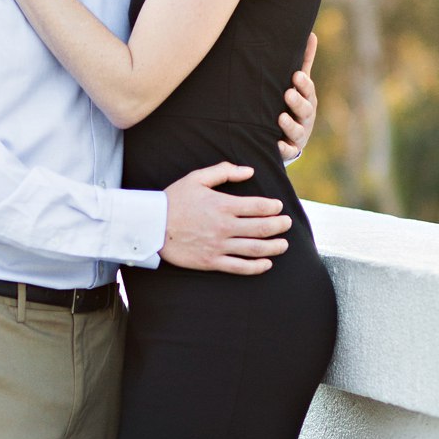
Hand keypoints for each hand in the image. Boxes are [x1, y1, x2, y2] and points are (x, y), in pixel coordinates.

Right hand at [160, 163, 290, 273]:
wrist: (151, 226)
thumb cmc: (174, 199)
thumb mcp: (197, 178)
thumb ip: (224, 171)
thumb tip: (249, 171)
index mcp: (223, 205)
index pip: (258, 206)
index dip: (273, 207)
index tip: (278, 206)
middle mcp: (224, 227)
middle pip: (262, 228)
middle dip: (280, 226)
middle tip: (287, 223)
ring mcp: (219, 246)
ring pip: (255, 249)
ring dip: (274, 247)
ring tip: (283, 245)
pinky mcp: (211, 262)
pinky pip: (239, 267)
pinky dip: (256, 267)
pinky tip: (267, 264)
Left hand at [277, 32, 316, 162]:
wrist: (291, 135)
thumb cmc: (294, 103)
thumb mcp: (300, 84)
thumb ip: (304, 62)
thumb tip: (311, 34)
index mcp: (308, 100)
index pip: (308, 91)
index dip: (303, 84)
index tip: (296, 76)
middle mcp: (306, 118)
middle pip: (305, 110)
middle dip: (297, 102)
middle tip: (287, 93)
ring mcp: (299, 135)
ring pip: (297, 131)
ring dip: (290, 124)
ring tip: (280, 117)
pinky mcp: (290, 149)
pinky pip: (288, 151)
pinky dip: (284, 149)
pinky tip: (276, 144)